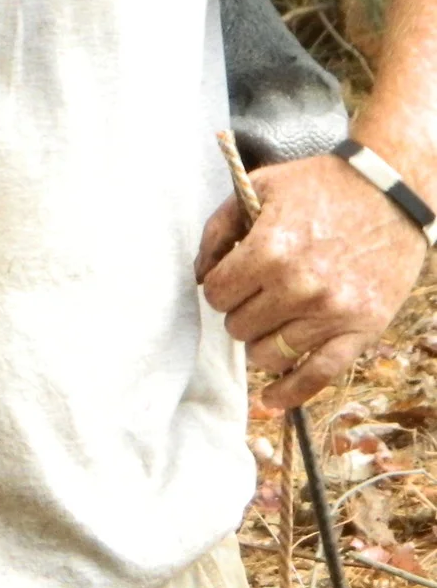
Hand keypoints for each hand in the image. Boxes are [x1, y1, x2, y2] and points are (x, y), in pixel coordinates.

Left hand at [198, 151, 430, 408]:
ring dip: (261, 342)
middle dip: (239, 312)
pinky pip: (321, 374)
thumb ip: (218, 231)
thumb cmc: (318, 188)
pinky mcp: (363, 328)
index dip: (218, 288)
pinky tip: (271, 399)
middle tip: (255, 296)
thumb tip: (198, 276)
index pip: (216, 294)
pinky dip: (292, 392)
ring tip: (269, 323)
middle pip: (239, 327)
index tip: (229, 281)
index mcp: (271, 250)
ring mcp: (333, 311)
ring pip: (270, 354)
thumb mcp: (258, 191)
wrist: (389, 192)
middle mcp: (300, 286)